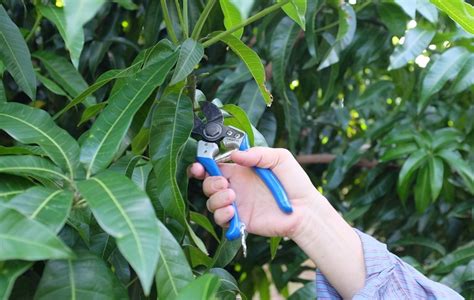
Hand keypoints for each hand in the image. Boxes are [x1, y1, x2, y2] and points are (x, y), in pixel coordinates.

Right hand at [190, 147, 365, 297]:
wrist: (305, 209)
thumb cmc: (295, 182)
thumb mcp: (280, 158)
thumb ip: (258, 154)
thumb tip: (235, 155)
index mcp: (241, 170)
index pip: (214, 166)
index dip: (202, 165)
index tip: (199, 166)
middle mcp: (236, 186)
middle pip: (208, 184)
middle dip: (209, 182)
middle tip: (225, 184)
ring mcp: (237, 204)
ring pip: (211, 202)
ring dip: (215, 199)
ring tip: (232, 197)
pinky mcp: (240, 220)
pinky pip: (221, 220)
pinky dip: (221, 215)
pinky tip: (232, 211)